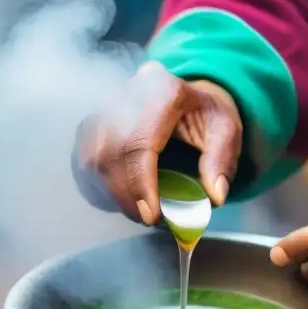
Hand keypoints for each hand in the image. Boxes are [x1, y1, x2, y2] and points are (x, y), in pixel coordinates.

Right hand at [72, 61, 242, 224]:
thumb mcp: (226, 130)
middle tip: (147, 219)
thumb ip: (221, 161)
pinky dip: (97, 185)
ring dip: (110, 192)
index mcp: (162, 90)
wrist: (185, 97)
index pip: (139, 142)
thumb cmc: (204, 115)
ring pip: (90, 157)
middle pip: (109, 152)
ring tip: (136, 208)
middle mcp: (126, 92)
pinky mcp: (91, 121)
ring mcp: (103, 105)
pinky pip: (81, 159)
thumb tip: (214, 196)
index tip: (151, 216)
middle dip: (125, 195)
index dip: (140, 184)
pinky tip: (118, 195)